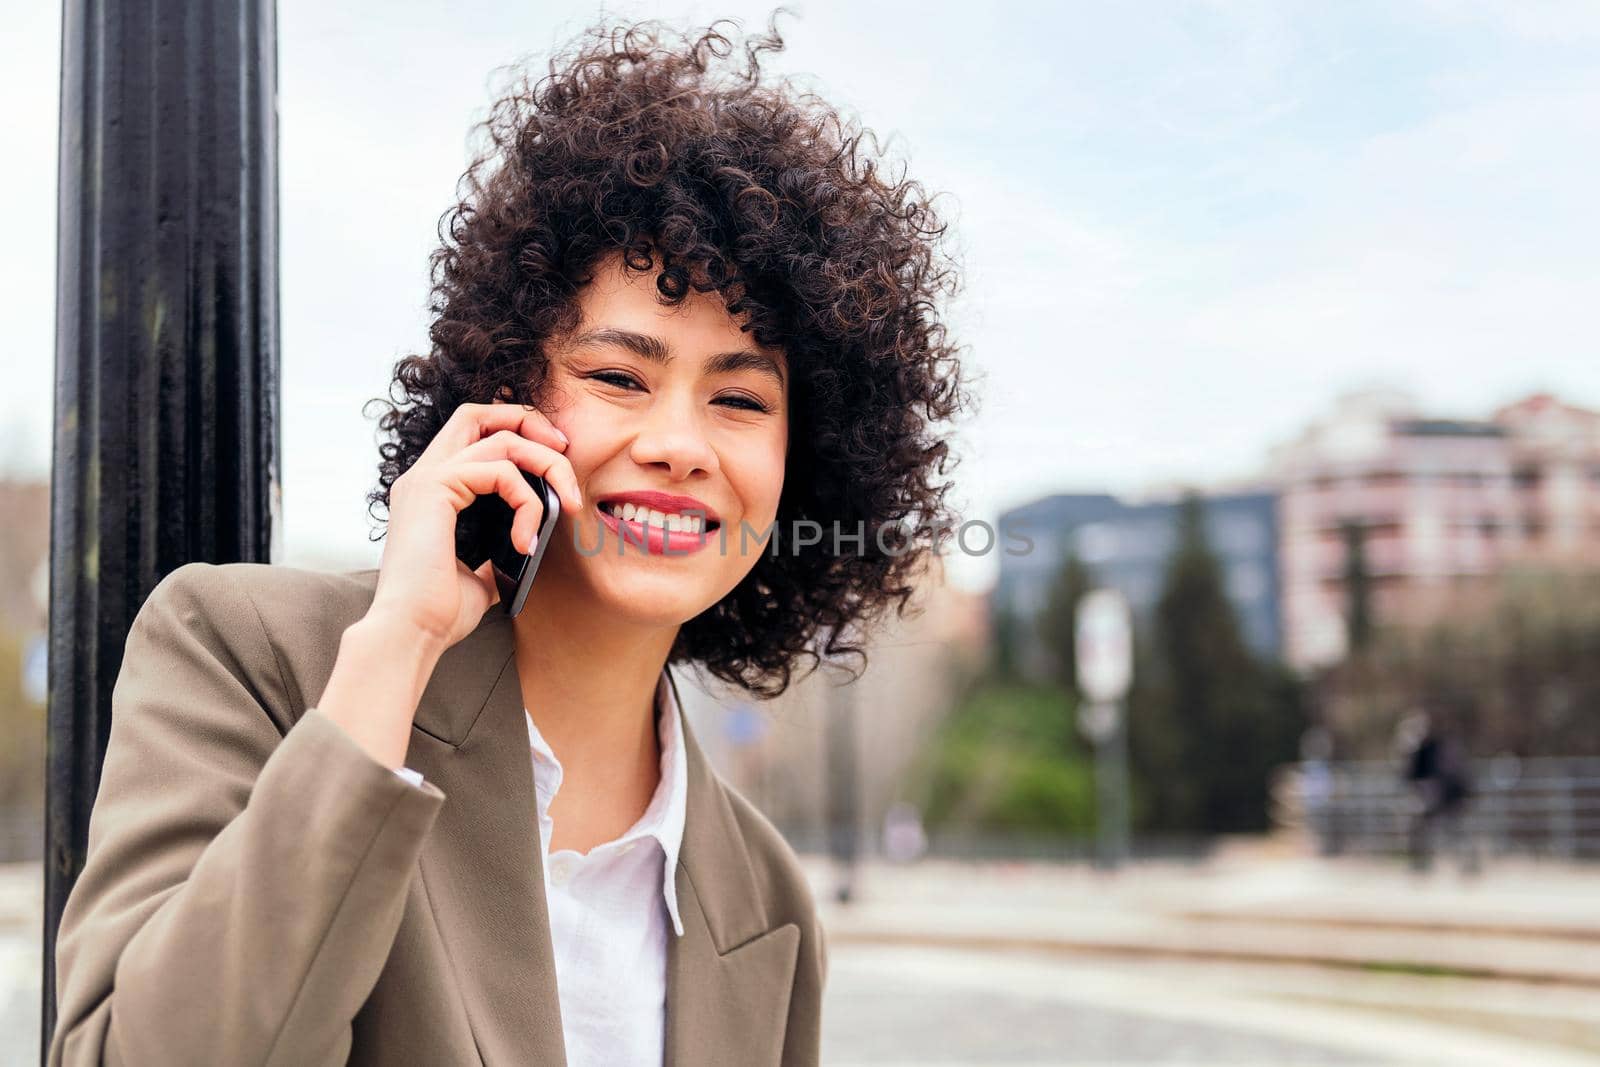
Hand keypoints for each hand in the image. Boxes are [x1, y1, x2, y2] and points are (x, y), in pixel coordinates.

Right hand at [368, 400, 583, 655]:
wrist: (410, 635)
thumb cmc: (439, 614)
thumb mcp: (482, 575)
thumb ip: (499, 551)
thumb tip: (529, 546)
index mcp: (431, 491)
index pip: (472, 432)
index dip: (517, 432)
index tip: (556, 460)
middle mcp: (423, 476)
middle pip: (479, 413)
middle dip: (529, 422)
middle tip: (564, 453)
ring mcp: (426, 478)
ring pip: (501, 438)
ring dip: (547, 465)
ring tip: (568, 504)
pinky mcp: (434, 488)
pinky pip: (500, 471)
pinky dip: (527, 503)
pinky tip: (525, 541)